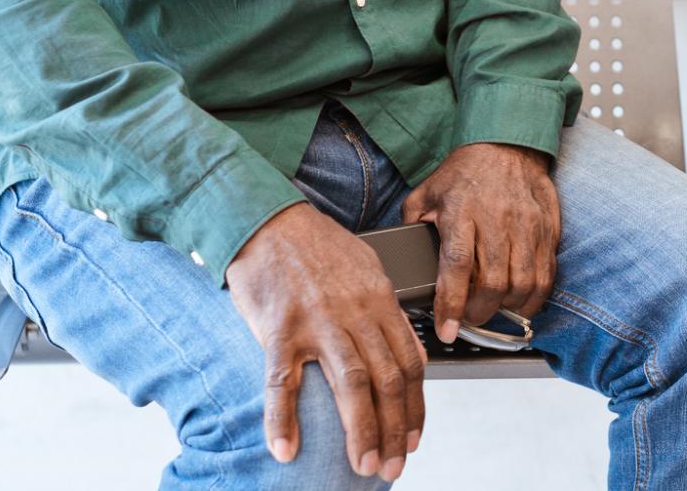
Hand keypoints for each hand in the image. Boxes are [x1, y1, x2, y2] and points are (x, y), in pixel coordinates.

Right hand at [225, 201, 424, 481]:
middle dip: (394, 429)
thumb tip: (409, 350)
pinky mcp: (280, 327)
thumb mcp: (368, 269)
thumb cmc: (317, 248)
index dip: (415, 406)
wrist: (271, 220)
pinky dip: (284, 420)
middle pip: (388, 379)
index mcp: (381, 300)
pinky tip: (286, 449)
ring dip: (361, 431)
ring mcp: (319, 320)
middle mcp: (357, 312)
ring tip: (364, 465)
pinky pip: (282, 381)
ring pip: (351, 384)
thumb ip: (387, 312)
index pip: (411, 362)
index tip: (414, 438)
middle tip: (392, 466)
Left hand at [401, 141, 559, 342]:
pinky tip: (521, 301)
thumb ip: (413, 223)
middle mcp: (498, 219)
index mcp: (462, 211)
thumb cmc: (464, 171)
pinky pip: (547, 273)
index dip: (452, 304)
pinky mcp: (548, 228)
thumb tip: (403, 255)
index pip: (458, 266)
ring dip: (508, 308)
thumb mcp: (427, 191)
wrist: (507, 143)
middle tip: (469, 319)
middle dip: (480, 312)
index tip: (447, 330)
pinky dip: (535, 297)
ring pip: (524, 283)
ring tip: (494, 309)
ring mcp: (527, 224)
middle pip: (494, 282)